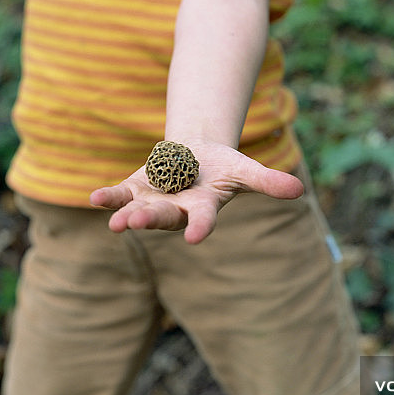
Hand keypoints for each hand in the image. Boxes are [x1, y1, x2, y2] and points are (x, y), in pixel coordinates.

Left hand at [89, 140, 303, 243]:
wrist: (194, 157)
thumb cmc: (222, 168)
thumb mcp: (245, 170)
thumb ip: (268, 183)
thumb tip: (299, 191)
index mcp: (203, 209)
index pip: (202, 221)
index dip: (199, 228)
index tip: (194, 237)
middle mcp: (175, 212)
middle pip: (164, 218)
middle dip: (152, 219)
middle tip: (139, 221)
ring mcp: (152, 202)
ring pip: (138, 211)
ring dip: (126, 215)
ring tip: (116, 223)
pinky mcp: (134, 190)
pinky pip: (118, 196)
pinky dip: (107, 198)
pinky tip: (94, 199)